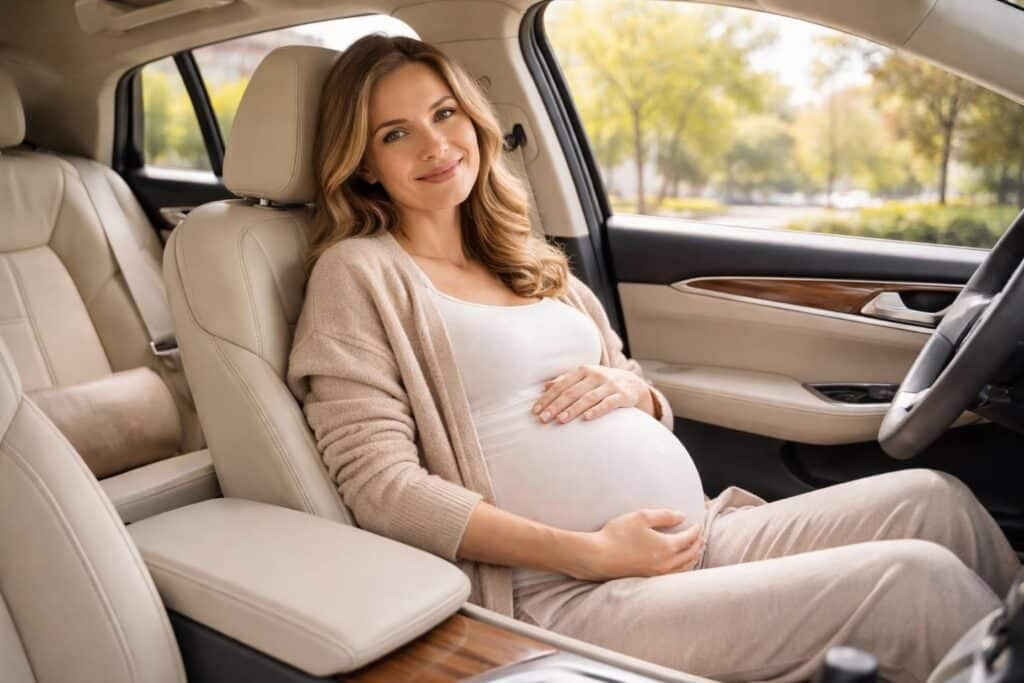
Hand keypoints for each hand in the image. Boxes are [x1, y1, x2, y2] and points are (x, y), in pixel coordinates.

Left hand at [532, 365, 649, 423]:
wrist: (633, 383)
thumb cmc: (602, 382)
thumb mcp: (584, 378)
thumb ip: (566, 381)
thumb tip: (544, 386)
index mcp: (583, 370)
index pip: (561, 385)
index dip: (548, 398)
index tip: (536, 410)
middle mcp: (596, 375)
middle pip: (572, 392)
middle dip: (556, 405)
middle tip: (543, 418)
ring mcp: (610, 385)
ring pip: (588, 398)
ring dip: (573, 409)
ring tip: (560, 420)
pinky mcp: (622, 395)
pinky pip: (608, 404)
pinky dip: (597, 410)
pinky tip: (586, 418)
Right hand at [569, 509, 703, 580]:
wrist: (598, 556)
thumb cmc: (618, 534)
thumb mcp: (641, 517)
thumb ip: (665, 516)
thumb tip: (682, 516)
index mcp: (667, 547)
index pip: (689, 539)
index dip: (696, 530)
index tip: (698, 524)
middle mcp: (666, 563)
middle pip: (691, 555)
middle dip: (698, 544)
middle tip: (701, 537)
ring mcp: (658, 573)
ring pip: (684, 568)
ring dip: (692, 558)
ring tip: (695, 551)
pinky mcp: (649, 579)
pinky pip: (674, 575)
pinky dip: (682, 568)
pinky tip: (679, 564)